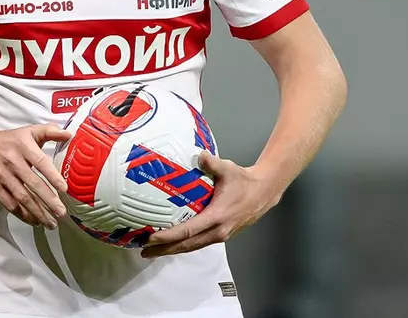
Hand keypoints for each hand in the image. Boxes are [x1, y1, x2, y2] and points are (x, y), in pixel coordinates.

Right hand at [0, 124, 72, 228]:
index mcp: (23, 146)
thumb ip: (49, 131)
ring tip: (51, 223)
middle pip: (33, 184)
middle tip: (61, 213)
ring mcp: (2, 175)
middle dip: (48, 200)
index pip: (40, 162)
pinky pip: (10, 203)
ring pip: (22, 197)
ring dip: (37, 212)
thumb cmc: (8, 140)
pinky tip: (34, 220)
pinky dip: (22, 214)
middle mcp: (12, 161)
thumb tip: (69, 135)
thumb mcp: (28, 131)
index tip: (64, 189)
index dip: (52, 176)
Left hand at [141, 151, 277, 258]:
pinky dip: (184, 246)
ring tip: (153, 252)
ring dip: (172, 250)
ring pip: (192, 247)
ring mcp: (221, 236)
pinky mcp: (222, 236)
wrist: (264, 192)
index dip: (168, 236)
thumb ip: (212, 163)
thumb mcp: (228, 169)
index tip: (151, 238)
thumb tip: (199, 155)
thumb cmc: (244, 181)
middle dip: (164, 249)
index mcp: (217, 217)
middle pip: (186, 245)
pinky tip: (173, 244)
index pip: (188, 231)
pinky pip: (199, 244)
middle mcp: (218, 231)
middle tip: (144, 250)